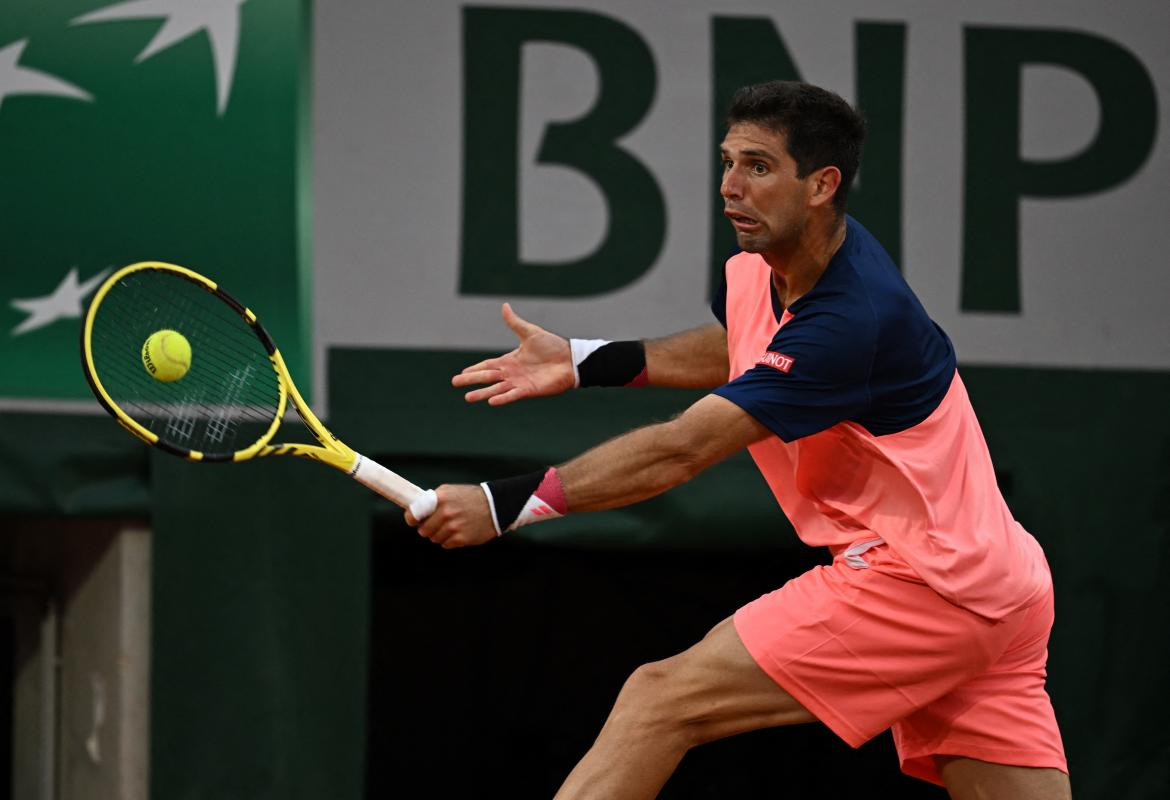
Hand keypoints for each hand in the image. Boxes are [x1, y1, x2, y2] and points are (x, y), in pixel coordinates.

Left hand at [404, 484, 497, 548]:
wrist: (496, 506)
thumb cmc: (471, 497)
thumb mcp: (450, 491)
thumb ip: (432, 500)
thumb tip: (415, 510)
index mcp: (440, 498)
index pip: (414, 514)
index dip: (411, 519)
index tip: (413, 521)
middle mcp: (445, 513)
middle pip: (423, 530)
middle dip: (428, 528)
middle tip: (438, 523)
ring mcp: (453, 527)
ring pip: (434, 538)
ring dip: (440, 534)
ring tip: (452, 526)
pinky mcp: (461, 539)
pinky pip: (445, 544)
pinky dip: (450, 540)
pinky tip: (459, 531)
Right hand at [452, 303, 574, 404]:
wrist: (570, 359)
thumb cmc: (552, 346)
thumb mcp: (530, 332)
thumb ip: (515, 323)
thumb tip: (504, 306)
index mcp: (510, 360)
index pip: (487, 365)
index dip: (474, 369)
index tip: (461, 374)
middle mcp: (512, 373)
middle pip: (487, 377)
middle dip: (471, 380)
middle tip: (455, 383)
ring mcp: (519, 383)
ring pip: (496, 389)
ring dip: (482, 393)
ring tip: (468, 397)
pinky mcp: (529, 390)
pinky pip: (513, 395)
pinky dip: (502, 398)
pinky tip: (491, 401)